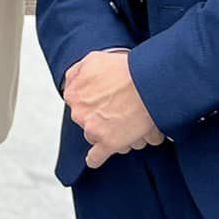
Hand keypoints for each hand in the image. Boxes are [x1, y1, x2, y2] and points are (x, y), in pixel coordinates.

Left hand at [64, 51, 164, 168]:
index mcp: (74, 93)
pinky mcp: (108, 143)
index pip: (78, 104)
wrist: (148, 82)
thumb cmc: (126, 69)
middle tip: (121, 111)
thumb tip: (70, 83)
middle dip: (102, 118)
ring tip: (129, 125)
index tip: (104, 102)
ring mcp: (93, 129)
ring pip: (96, 136)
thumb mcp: (93, 59)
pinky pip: (96, 157)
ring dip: (109, 133)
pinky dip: (96, 158)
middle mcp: (79, 112)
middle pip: (87, 121)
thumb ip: (78, 72)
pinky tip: (96, 158)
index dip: (92, 103)